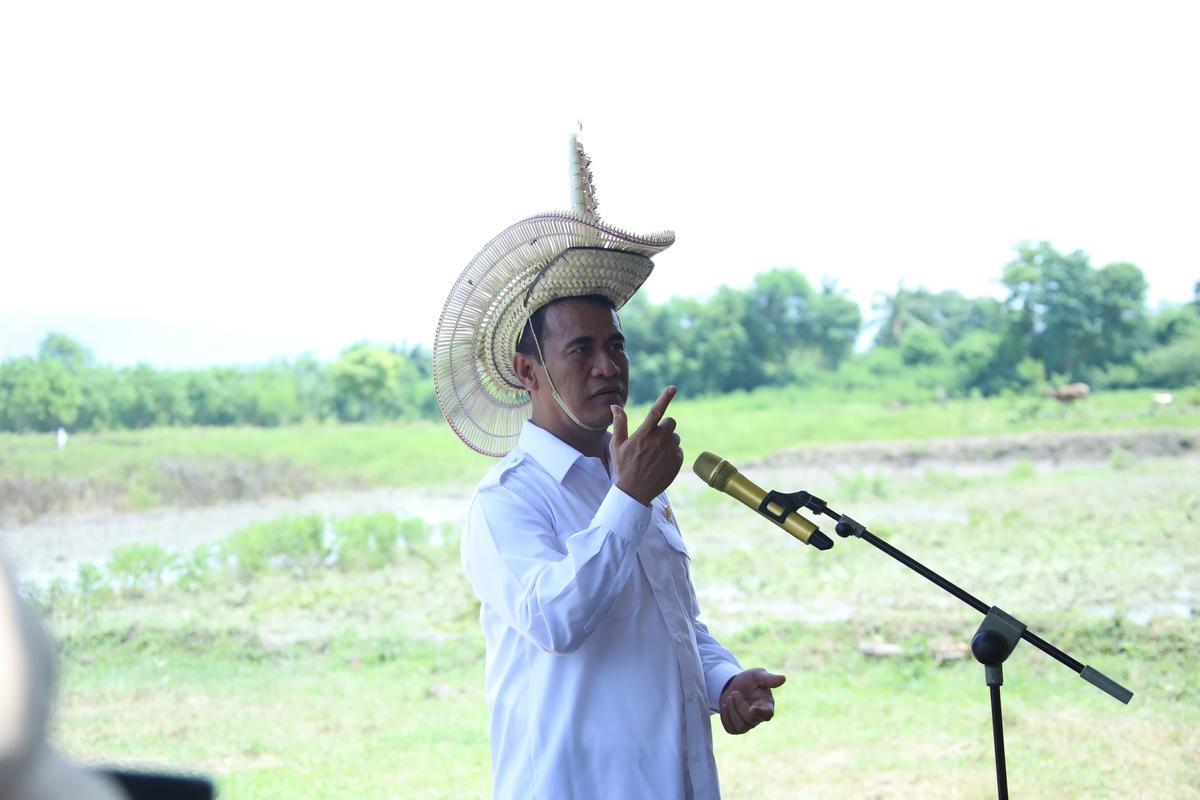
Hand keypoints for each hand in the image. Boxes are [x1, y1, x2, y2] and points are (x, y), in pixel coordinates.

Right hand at [610, 386, 682, 505]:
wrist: (634, 492)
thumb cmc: (623, 467)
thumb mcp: (617, 445)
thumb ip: (619, 424)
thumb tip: (615, 406)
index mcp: (645, 433)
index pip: (657, 410)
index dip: (665, 397)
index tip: (673, 387)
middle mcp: (659, 440)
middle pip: (670, 422)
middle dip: (664, 427)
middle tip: (653, 439)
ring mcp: (670, 451)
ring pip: (675, 437)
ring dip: (667, 441)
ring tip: (654, 455)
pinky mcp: (677, 461)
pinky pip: (678, 451)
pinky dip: (672, 454)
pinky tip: (660, 463)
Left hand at [719, 668, 784, 734]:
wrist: (733, 685)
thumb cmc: (749, 680)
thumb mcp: (757, 675)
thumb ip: (769, 678)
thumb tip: (783, 679)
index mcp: (767, 705)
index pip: (767, 715)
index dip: (760, 713)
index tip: (752, 709)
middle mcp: (759, 717)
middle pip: (749, 719)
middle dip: (739, 706)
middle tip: (734, 693)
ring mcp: (748, 724)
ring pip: (740, 726)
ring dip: (731, 711)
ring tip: (730, 697)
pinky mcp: (737, 728)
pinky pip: (730, 729)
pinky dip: (725, 717)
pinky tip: (725, 706)